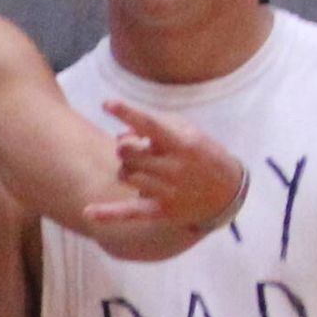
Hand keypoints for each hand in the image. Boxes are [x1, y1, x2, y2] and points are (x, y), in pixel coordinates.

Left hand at [83, 100, 246, 241]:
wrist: (228, 192)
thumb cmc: (200, 154)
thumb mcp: (187, 132)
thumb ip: (154, 125)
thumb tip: (121, 134)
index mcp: (182, 143)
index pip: (151, 124)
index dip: (128, 113)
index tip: (106, 103)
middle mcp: (175, 167)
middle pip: (128, 153)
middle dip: (125, 149)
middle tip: (136, 151)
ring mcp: (168, 190)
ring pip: (125, 175)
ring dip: (126, 170)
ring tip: (142, 170)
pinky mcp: (161, 210)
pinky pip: (130, 212)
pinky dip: (109, 213)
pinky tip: (88, 213)